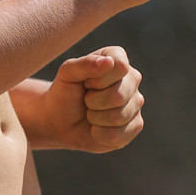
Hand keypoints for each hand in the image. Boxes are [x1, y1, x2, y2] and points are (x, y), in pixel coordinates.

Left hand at [22, 46, 145, 152]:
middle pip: (119, 95)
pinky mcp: (136, 125)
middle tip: (86, 100)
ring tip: (90, 113)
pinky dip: (99, 134)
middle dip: (93, 102)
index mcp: (117, 58)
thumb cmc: (65, 92)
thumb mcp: (67, 74)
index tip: (86, 83)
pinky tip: (96, 128)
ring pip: (119, 117)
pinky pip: (119, 136)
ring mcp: (136, 102)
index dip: (98, 80)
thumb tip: (108, 62)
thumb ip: (85, 64)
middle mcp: (132, 78)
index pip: (120, 66)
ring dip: (95, 118)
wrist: (60, 120)